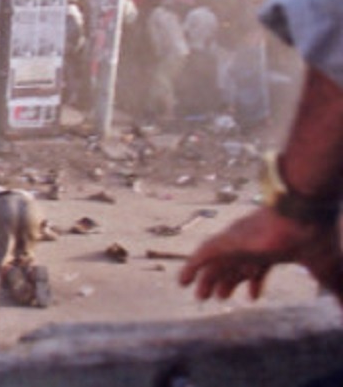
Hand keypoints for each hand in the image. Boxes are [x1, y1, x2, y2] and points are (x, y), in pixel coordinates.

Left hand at [179, 207, 342, 301]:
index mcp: (275, 249)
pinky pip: (203, 255)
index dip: (254, 282)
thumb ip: (334, 286)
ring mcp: (239, 241)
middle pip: (236, 266)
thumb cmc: (314, 236)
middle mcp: (254, 244)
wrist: (302, 211)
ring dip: (208, 279)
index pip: (260, 268)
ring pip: (218, 263)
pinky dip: (191, 267)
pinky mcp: (227, 240)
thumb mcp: (325, 267)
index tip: (252, 297)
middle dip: (226, 282)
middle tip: (216, 298)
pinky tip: (182, 280)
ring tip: (199, 295)